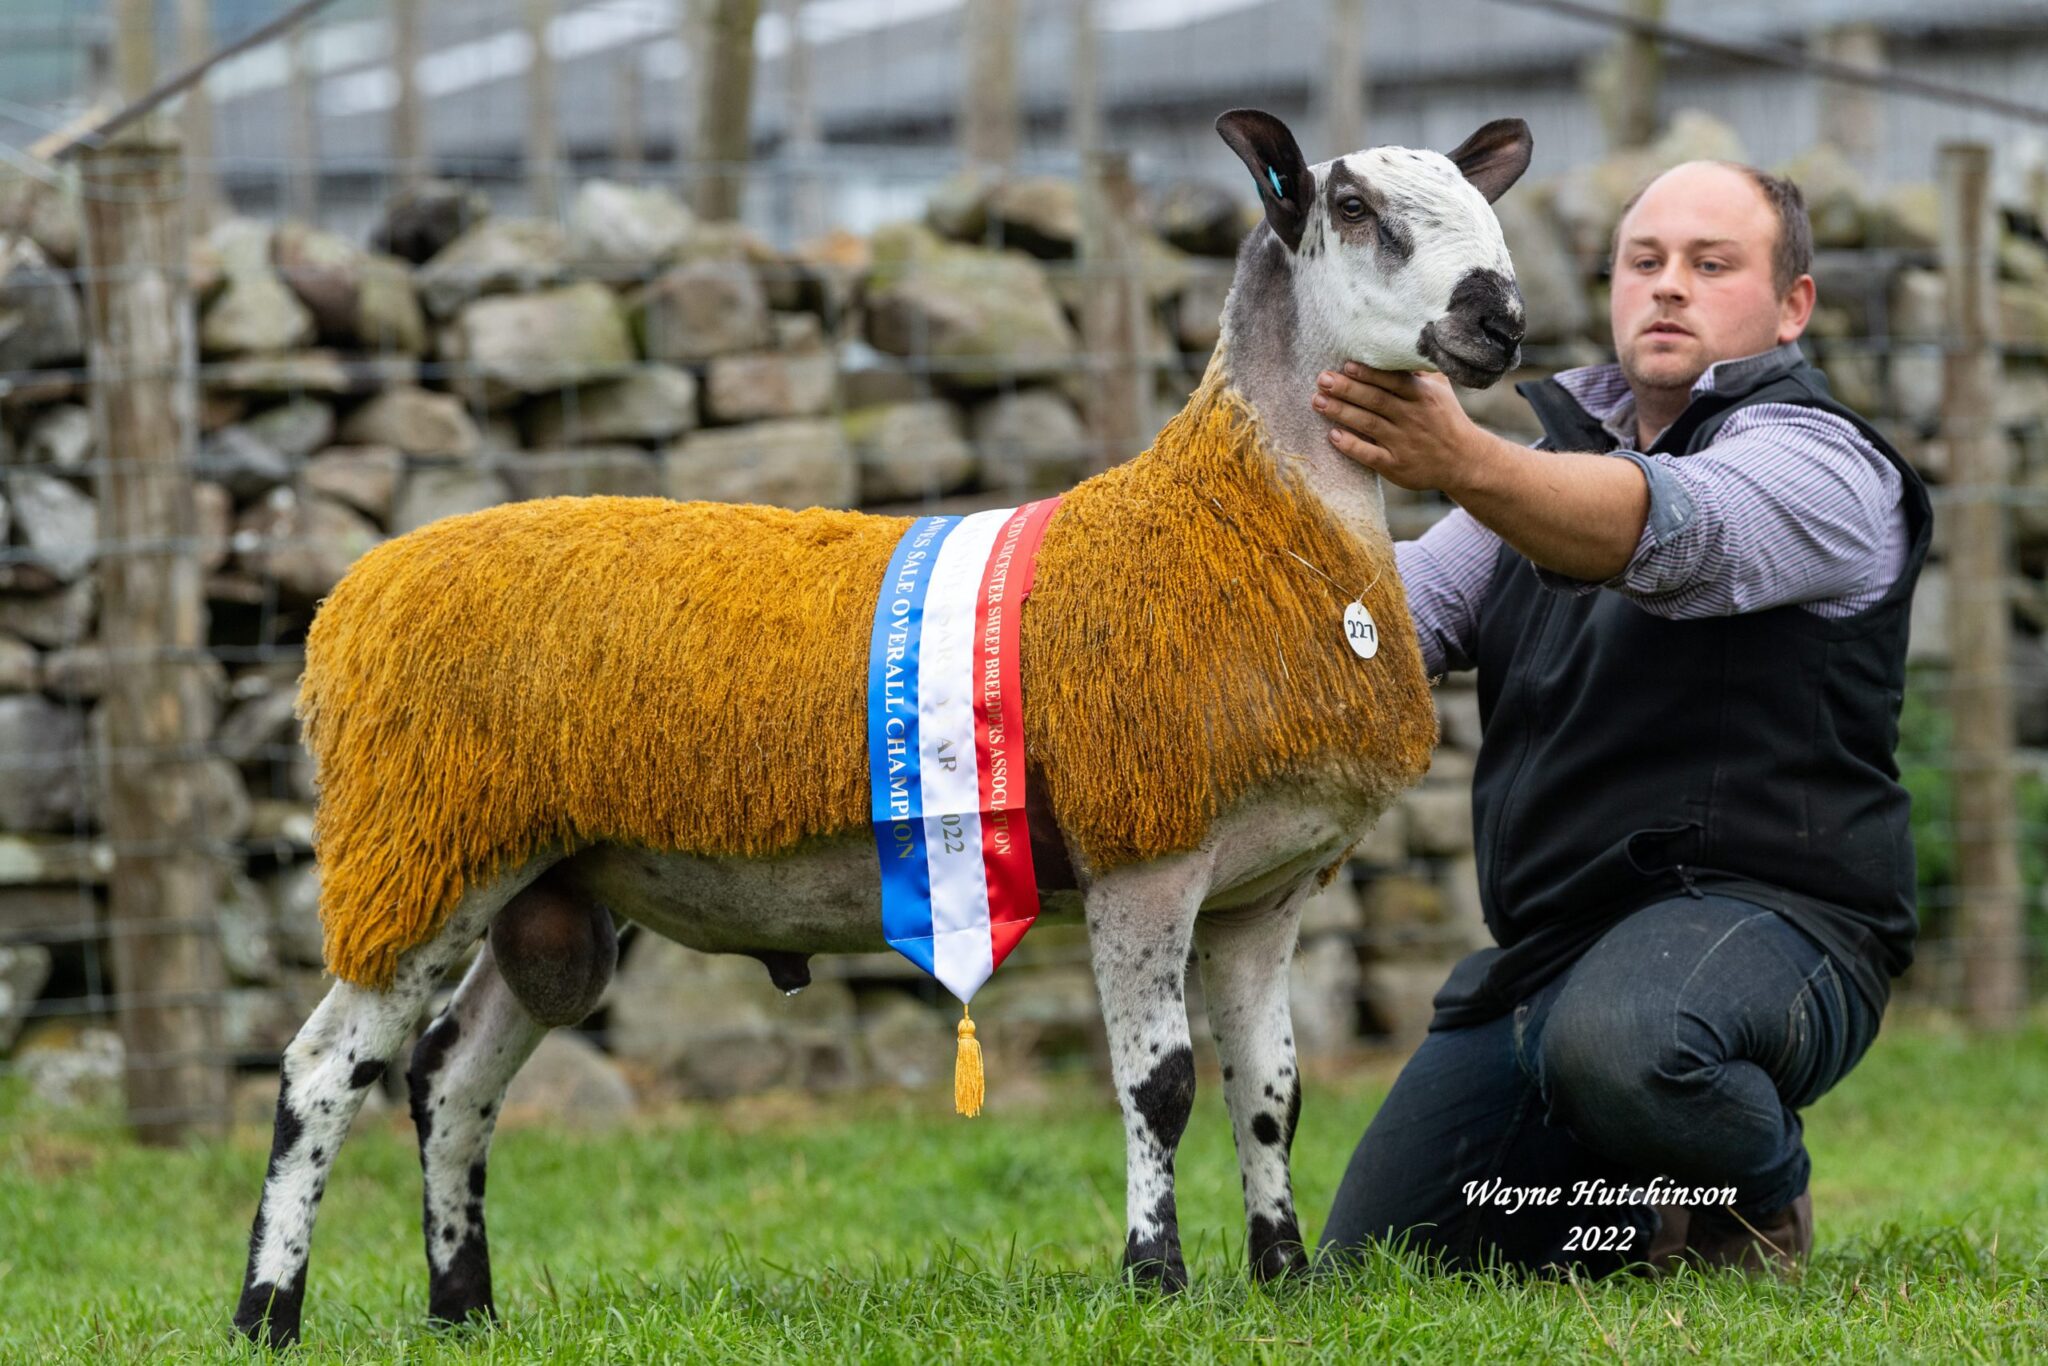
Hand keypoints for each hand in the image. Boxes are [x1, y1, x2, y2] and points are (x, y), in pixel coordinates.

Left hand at [1311, 363, 1504, 495]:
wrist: (1464, 462)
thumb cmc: (1446, 419)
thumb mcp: (1441, 390)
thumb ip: (1420, 370)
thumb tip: (1400, 343)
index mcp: (1423, 397)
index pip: (1394, 381)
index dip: (1370, 373)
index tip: (1346, 364)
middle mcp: (1413, 418)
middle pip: (1376, 400)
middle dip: (1347, 389)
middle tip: (1322, 379)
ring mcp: (1404, 443)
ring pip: (1368, 424)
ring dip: (1341, 412)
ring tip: (1317, 401)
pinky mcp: (1397, 466)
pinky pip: (1370, 455)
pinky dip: (1351, 445)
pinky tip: (1333, 435)